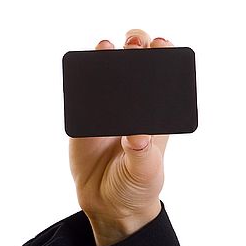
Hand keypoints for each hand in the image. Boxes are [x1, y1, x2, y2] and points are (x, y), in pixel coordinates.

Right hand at [69, 29, 173, 245]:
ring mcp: (108, 109)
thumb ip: (142, 153)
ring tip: (107, 46)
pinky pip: (81, 94)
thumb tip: (137, 134)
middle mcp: (134, 106)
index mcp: (157, 115)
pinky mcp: (84, 118)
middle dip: (137, 46)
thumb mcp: (145, 171)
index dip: (163, 58)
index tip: (162, 45)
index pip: (163, 79)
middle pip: (136, 66)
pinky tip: (83, 67)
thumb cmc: (138, 185)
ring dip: (108, 54)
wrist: (108, 204)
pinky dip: (81, 78)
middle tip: (135, 41)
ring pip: (108, 73)